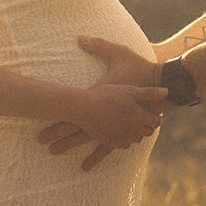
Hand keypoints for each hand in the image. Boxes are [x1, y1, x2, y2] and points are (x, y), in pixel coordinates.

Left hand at [36, 36, 166, 169]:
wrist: (164, 84)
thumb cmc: (139, 68)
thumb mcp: (119, 54)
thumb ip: (99, 45)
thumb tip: (80, 37)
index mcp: (100, 97)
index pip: (74, 109)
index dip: (57, 116)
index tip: (42, 120)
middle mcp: (105, 115)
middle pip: (76, 127)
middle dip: (57, 134)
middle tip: (41, 141)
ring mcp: (114, 126)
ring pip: (87, 140)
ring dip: (70, 145)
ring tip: (53, 152)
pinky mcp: (124, 133)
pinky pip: (107, 149)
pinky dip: (95, 157)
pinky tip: (85, 168)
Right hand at [70, 82, 167, 148]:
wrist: (83, 108)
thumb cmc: (106, 95)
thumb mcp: (129, 90)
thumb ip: (149, 93)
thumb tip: (167, 91)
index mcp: (138, 116)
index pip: (155, 122)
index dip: (158, 119)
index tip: (159, 117)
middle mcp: (132, 129)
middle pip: (148, 132)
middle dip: (150, 126)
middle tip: (149, 121)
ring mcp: (122, 137)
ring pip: (137, 139)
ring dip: (139, 133)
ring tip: (136, 125)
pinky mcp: (111, 143)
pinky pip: (125, 144)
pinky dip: (127, 138)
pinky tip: (124, 131)